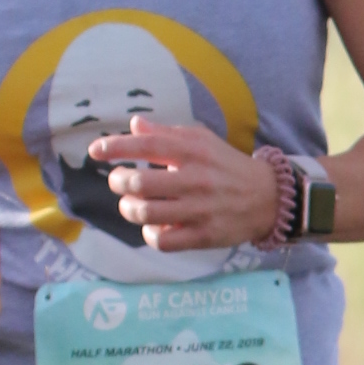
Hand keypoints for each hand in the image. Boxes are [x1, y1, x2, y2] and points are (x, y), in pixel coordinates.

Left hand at [89, 118, 278, 250]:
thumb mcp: (202, 141)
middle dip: (118, 182)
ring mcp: (199, 209)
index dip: (116, 147)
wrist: (268, 197)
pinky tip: (154, 227)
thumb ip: (166, 133)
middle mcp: (195, 178)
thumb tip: (135, 124)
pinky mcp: (204, 236)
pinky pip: (163, 240)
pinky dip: (150, 235)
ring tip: (131, 204)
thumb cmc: (227, 166)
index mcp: (193, 151)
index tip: (95, 151)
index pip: (147, 144)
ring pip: (145, 213)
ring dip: (129, 209)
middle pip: (138, 182)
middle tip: (119, 181)